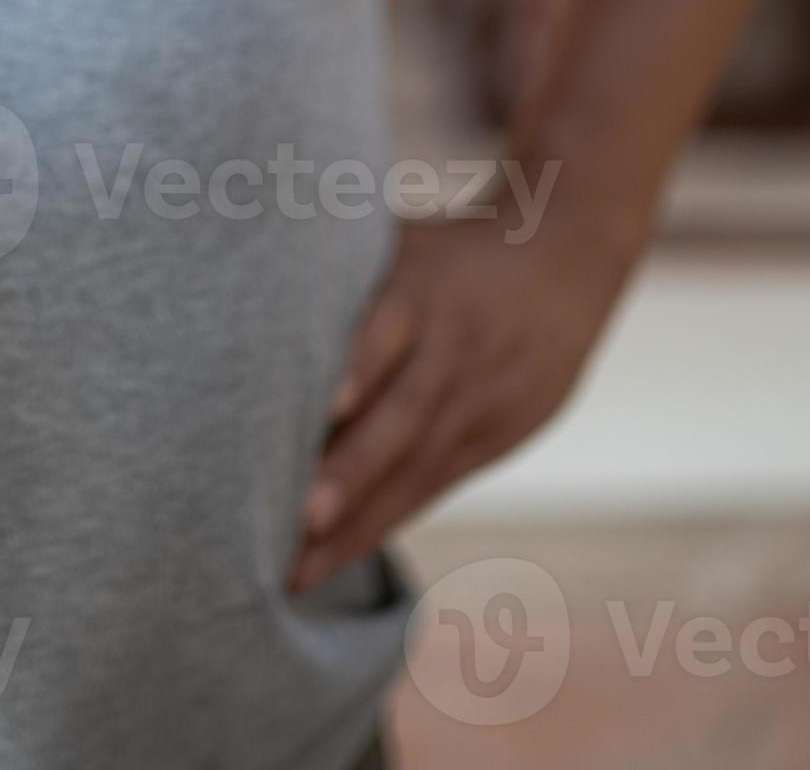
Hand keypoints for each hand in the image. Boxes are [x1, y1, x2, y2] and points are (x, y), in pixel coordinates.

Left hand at [287, 207, 638, 593]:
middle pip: (404, 416)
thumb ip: (336, 269)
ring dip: (360, 520)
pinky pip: (436, 484)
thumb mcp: (402, 238)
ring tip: (301, 570)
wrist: (570, 257)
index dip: (358, 369)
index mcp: (427, 290)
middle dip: (353, 471)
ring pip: (419, 467)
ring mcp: (484, 400)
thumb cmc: (453, 248)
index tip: (320, 408)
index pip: (388, 332)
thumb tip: (238, 283)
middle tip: (300, 521)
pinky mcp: (499, 435)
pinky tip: (338, 556)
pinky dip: (387, 518)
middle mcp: (457, 350)